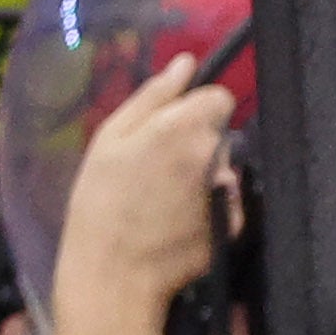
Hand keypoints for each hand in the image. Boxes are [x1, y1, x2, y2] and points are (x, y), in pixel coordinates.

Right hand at [50, 60, 236, 325]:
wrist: (115, 272)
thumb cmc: (101, 199)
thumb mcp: (112, 137)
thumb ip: (154, 96)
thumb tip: (187, 62)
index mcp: (187, 129)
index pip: (220, 97)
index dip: (198, 107)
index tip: (172, 123)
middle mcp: (218, 158)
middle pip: (220, 133)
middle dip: (196, 141)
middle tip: (155, 165)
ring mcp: (230, 195)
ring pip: (222, 168)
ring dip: (201, 174)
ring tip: (161, 197)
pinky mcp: (234, 226)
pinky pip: (224, 202)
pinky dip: (207, 205)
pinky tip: (176, 220)